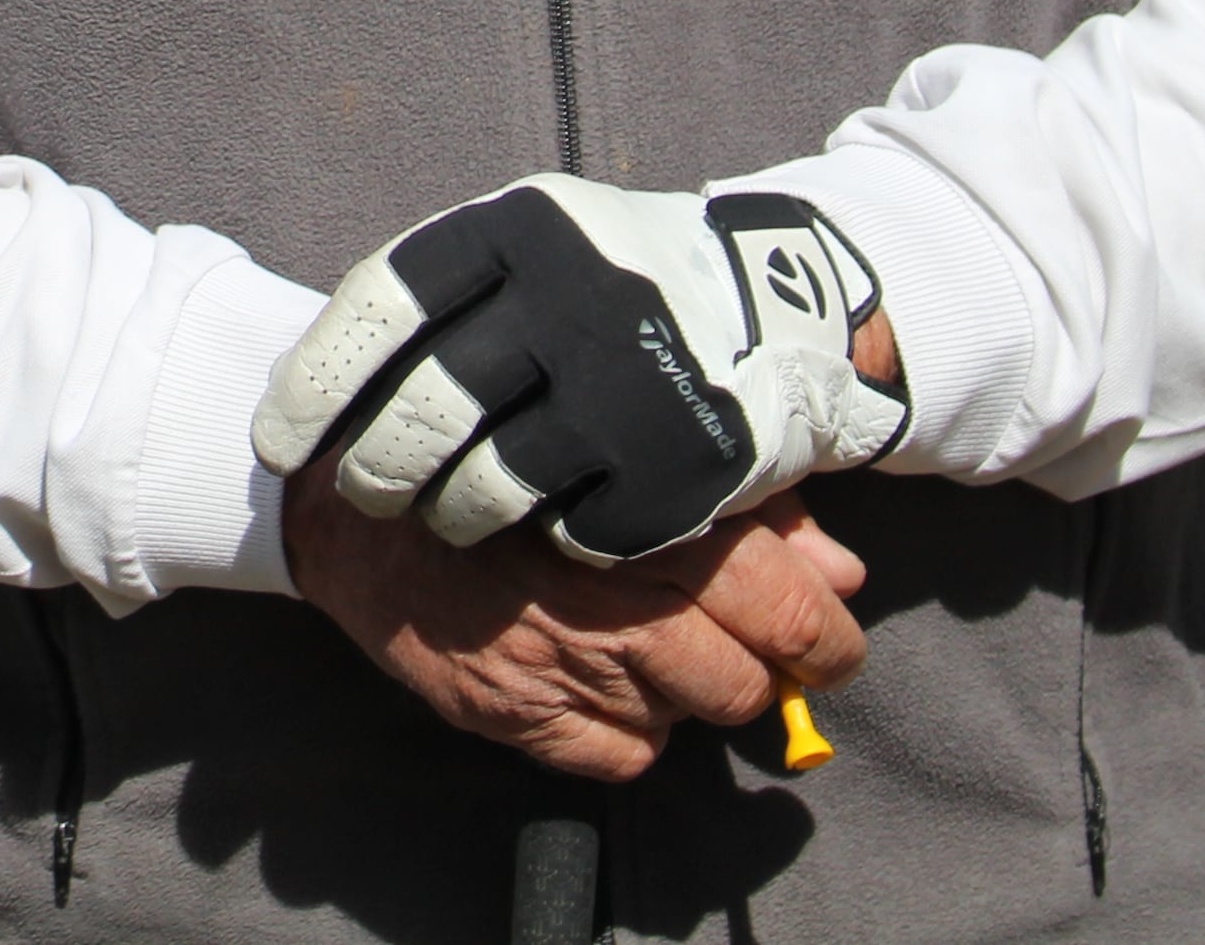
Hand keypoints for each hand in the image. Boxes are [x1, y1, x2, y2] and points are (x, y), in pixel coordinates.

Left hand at [255, 180, 910, 562]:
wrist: (778, 307)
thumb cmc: (608, 283)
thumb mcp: (527, 248)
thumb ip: (435, 301)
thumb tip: (304, 387)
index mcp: (520, 230)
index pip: (381, 304)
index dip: (316, 382)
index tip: (277, 444)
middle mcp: (573, 297)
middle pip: (426, 410)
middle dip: (378, 469)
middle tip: (367, 493)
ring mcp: (630, 384)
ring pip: (488, 488)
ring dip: (451, 515)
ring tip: (448, 516)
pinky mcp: (680, 464)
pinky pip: (574, 533)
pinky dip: (554, 537)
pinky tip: (554, 520)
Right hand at [286, 478, 867, 782]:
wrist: (363, 495)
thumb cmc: (513, 453)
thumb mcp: (639, 449)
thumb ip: (752, 505)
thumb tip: (842, 570)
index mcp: (650, 517)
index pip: (785, 606)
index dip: (829, 635)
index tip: (832, 639)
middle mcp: (608, 598)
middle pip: (746, 680)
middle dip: (762, 668)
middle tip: (746, 642)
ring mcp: (559, 665)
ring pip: (689, 720)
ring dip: (690, 690)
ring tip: (655, 641)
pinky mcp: (514, 714)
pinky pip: (623, 757)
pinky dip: (630, 729)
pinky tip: (601, 675)